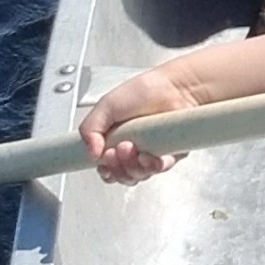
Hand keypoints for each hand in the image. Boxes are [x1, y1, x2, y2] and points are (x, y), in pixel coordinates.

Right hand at [81, 65, 206, 183]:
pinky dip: (151, 166)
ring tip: (132, 147)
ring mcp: (150, 153)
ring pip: (137, 176)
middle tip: (118, 150)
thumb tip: (91, 154)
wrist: (175, 88)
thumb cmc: (144, 91)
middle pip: (120, 175)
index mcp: (115, 138)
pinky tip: (149, 155)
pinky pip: (158, 171)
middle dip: (116, 167)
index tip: (102, 161)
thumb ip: (89, 129)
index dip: (104, 169)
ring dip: (132, 166)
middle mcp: (132, 148)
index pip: (105, 167)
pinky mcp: (169, 156)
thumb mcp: (106, 106)